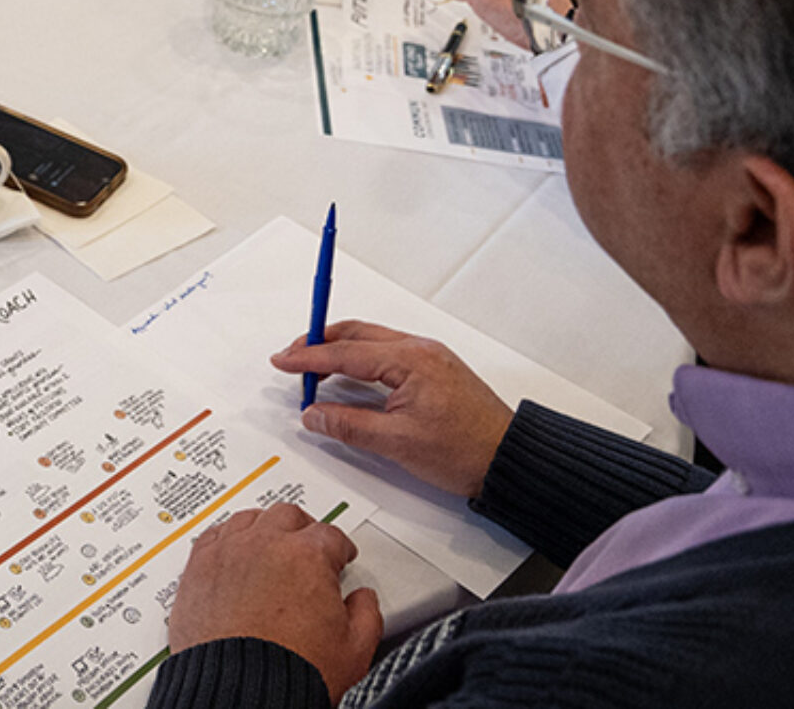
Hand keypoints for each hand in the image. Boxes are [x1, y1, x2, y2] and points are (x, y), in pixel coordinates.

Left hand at [167, 505, 380, 701]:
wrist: (242, 692)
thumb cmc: (291, 670)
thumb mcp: (354, 648)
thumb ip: (366, 613)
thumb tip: (363, 600)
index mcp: (307, 556)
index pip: (330, 535)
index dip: (339, 548)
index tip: (340, 556)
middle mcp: (264, 545)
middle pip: (287, 516)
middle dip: (303, 529)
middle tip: (309, 545)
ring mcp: (228, 553)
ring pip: (248, 520)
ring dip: (264, 528)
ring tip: (271, 545)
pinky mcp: (198, 568)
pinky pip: (213, 536)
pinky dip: (227, 539)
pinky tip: (232, 550)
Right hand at [273, 322, 514, 499]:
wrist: (511, 460)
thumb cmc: (467, 451)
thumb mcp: (397, 443)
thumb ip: (349, 425)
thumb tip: (314, 415)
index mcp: (409, 360)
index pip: (345, 352)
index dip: (307, 357)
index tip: (282, 361)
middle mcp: (420, 350)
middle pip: (356, 334)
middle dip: (320, 343)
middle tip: (292, 358)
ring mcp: (430, 357)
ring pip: (372, 341)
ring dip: (340, 349)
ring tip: (315, 368)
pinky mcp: (435, 369)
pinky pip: (388, 352)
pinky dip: (361, 357)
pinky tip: (351, 375)